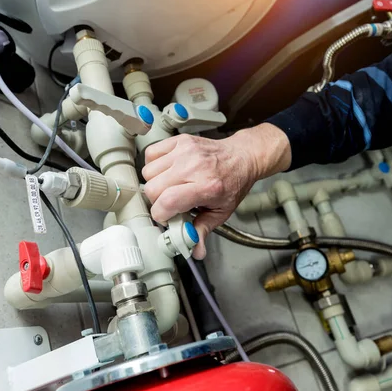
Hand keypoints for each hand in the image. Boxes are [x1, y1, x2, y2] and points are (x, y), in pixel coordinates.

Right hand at [142, 124, 290, 258]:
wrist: (242, 156)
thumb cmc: (233, 182)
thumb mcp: (222, 212)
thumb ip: (203, 231)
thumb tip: (194, 250)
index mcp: (207, 187)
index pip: (167, 202)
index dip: (161, 215)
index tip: (168, 217)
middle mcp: (194, 167)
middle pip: (153, 189)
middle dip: (157, 202)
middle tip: (171, 203)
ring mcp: (185, 151)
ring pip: (149, 172)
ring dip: (155, 183)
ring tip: (170, 187)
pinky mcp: (180, 141)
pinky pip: (151, 154)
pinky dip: (154, 165)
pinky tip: (167, 172)